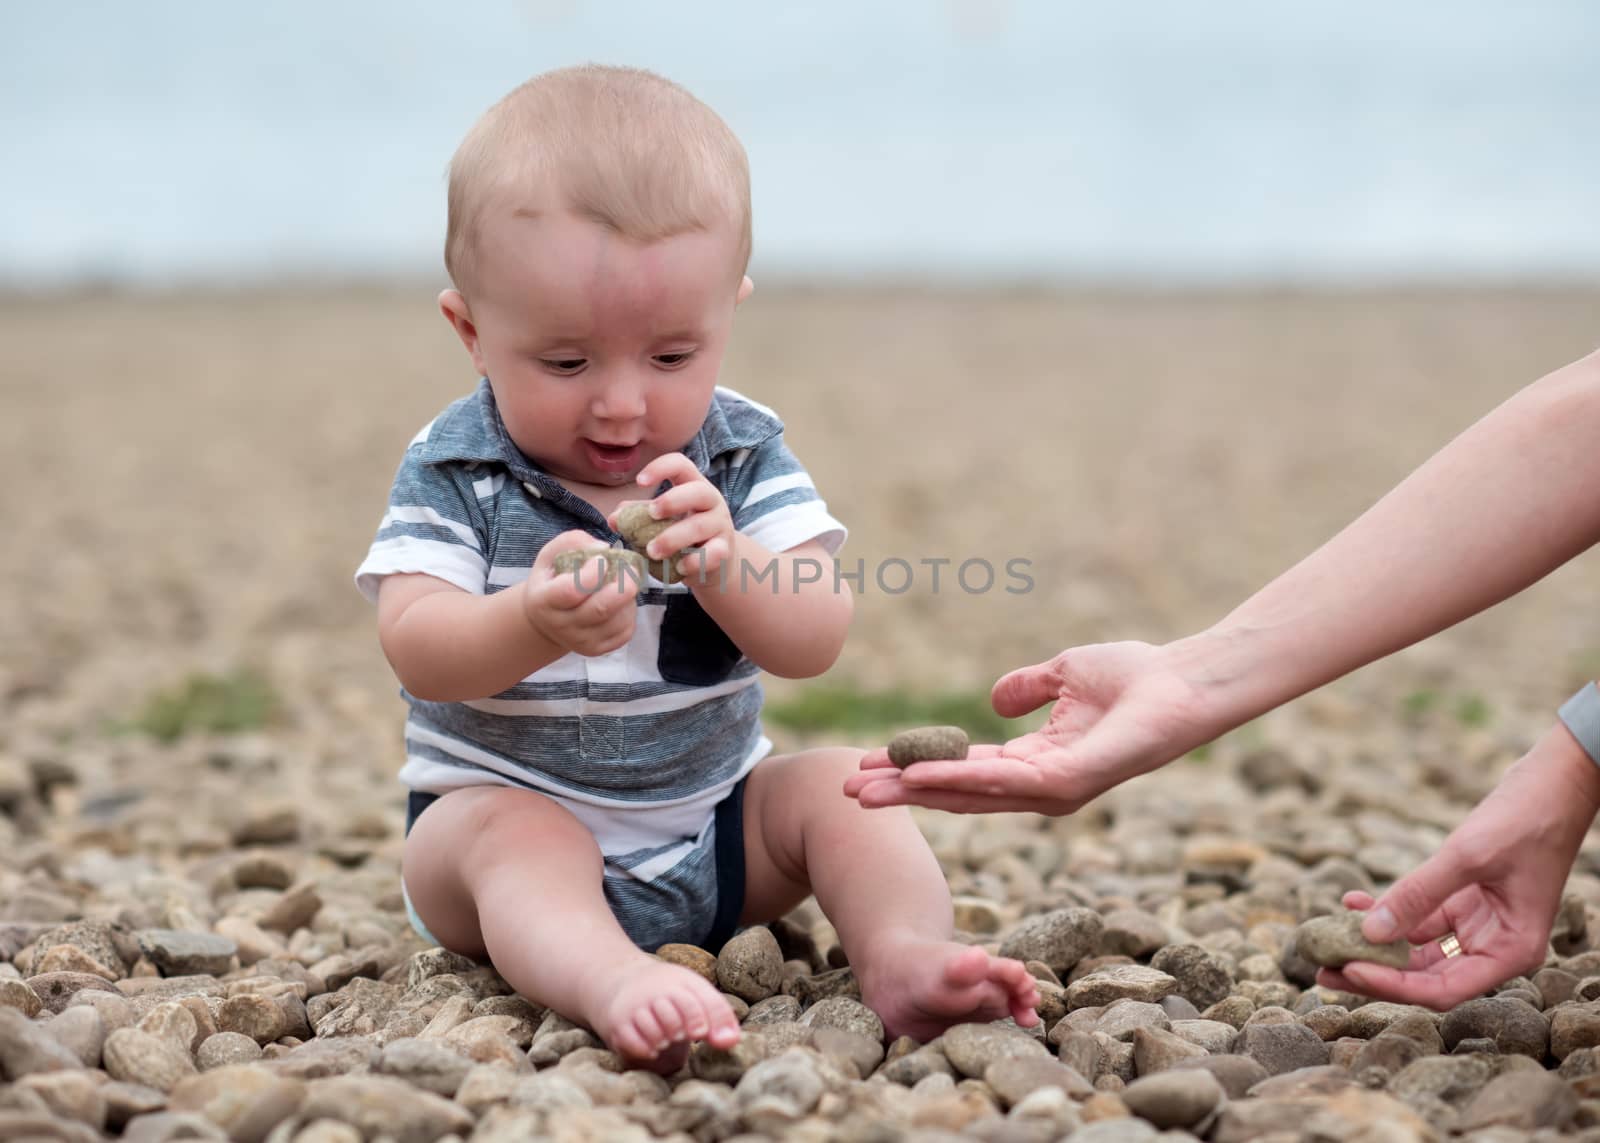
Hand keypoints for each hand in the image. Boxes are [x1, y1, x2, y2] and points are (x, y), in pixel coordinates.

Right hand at [522, 530, 638, 655]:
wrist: (545, 621)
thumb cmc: (551, 581)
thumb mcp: (550, 556)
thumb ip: (573, 543)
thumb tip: (603, 547)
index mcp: (544, 601)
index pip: (572, 590)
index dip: (592, 573)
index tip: (603, 558)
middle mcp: (561, 626)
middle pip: (600, 610)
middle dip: (623, 587)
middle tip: (631, 570)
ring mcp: (580, 642)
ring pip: (617, 621)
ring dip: (629, 599)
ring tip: (624, 584)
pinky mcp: (597, 649)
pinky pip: (624, 632)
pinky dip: (630, 613)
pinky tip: (622, 602)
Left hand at [610, 452, 735, 583]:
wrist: (715, 565)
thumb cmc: (683, 536)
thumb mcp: (661, 521)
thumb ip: (638, 516)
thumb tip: (613, 519)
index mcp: (693, 486)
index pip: (681, 465)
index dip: (660, 468)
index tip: (639, 481)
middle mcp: (711, 502)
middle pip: (698, 491)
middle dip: (672, 501)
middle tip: (651, 514)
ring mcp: (721, 525)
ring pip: (700, 525)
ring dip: (673, 538)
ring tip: (652, 551)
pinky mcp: (725, 550)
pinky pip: (713, 553)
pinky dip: (694, 561)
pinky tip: (679, 568)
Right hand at [843, 641, 1225, 813]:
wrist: (1184, 684)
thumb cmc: (1137, 678)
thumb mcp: (1066, 675)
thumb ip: (1028, 689)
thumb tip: (994, 702)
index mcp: (1036, 763)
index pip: (964, 771)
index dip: (918, 769)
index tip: (871, 764)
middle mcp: (1040, 786)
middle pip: (958, 795)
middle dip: (903, 792)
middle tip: (850, 792)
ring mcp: (1054, 790)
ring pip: (973, 795)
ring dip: (919, 791)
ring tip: (872, 789)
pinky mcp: (1070, 782)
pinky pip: (1007, 782)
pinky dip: (963, 780)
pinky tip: (925, 777)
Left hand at [1315, 725, 1599, 1007]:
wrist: (1553, 783)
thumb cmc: (1525, 819)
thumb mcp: (1466, 856)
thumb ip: (1418, 895)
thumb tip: (1370, 933)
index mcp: (1510, 951)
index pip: (1444, 989)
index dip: (1394, 985)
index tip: (1350, 969)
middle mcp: (1495, 946)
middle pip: (1426, 976)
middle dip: (1373, 972)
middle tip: (1322, 972)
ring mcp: (1478, 925)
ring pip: (1416, 948)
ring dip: (1373, 944)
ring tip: (1325, 940)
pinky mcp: (1464, 901)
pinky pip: (1418, 917)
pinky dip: (1386, 910)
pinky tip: (1352, 901)